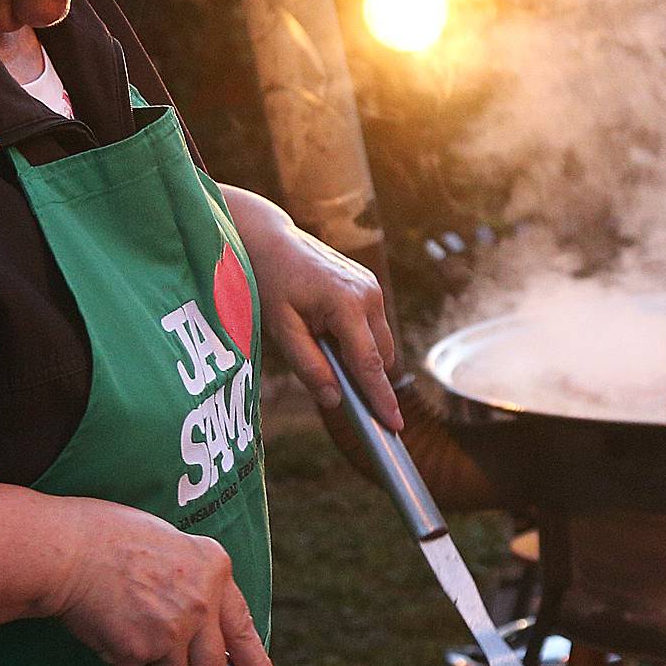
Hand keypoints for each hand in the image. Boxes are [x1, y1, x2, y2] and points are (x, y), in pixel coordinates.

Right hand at [44, 499, 278, 665]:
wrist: (68, 549)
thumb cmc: (108, 540)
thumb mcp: (170, 546)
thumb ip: (193, 584)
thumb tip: (201, 625)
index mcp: (214, 568)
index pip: (245, 628)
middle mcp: (204, 600)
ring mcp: (177, 626)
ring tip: (131, 651)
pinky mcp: (146, 648)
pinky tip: (112, 636)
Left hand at [226, 192, 400, 431]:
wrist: (271, 240)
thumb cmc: (270, 282)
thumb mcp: (281, 328)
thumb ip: (308, 366)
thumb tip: (335, 400)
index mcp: (346, 304)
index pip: (369, 363)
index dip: (380, 398)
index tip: (394, 426)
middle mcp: (368, 294)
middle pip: (381, 357)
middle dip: (365, 378)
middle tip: (333, 386)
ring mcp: (372, 288)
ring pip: (380, 343)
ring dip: (360, 357)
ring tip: (319, 343)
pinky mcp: (370, 286)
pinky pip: (373, 327)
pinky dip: (358, 340)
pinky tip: (326, 331)